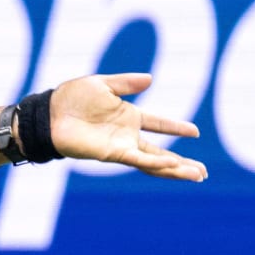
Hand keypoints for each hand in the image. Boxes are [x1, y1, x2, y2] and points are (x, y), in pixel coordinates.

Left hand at [49, 73, 206, 181]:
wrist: (51, 113)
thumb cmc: (71, 98)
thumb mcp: (103, 84)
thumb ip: (127, 83)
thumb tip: (150, 79)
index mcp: (128, 117)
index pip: (159, 124)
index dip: (176, 127)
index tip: (195, 132)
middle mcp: (127, 135)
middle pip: (161, 152)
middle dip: (182, 162)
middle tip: (203, 171)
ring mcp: (121, 146)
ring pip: (154, 161)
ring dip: (175, 169)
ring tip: (197, 175)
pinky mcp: (111, 154)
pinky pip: (137, 160)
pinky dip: (154, 163)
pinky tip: (171, 165)